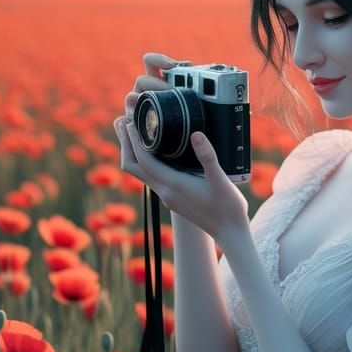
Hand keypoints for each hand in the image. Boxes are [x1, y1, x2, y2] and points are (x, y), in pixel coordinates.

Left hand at [113, 53, 249, 241]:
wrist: (230, 232)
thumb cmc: (228, 208)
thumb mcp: (221, 180)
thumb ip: (208, 157)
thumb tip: (197, 134)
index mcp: (173, 185)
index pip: (144, 159)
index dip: (134, 139)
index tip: (129, 119)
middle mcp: (165, 191)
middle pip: (133, 166)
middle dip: (126, 144)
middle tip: (121, 120)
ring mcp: (167, 196)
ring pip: (140, 172)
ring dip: (133, 152)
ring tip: (132, 132)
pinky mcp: (172, 198)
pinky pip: (151, 176)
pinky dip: (145, 160)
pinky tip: (154, 150)